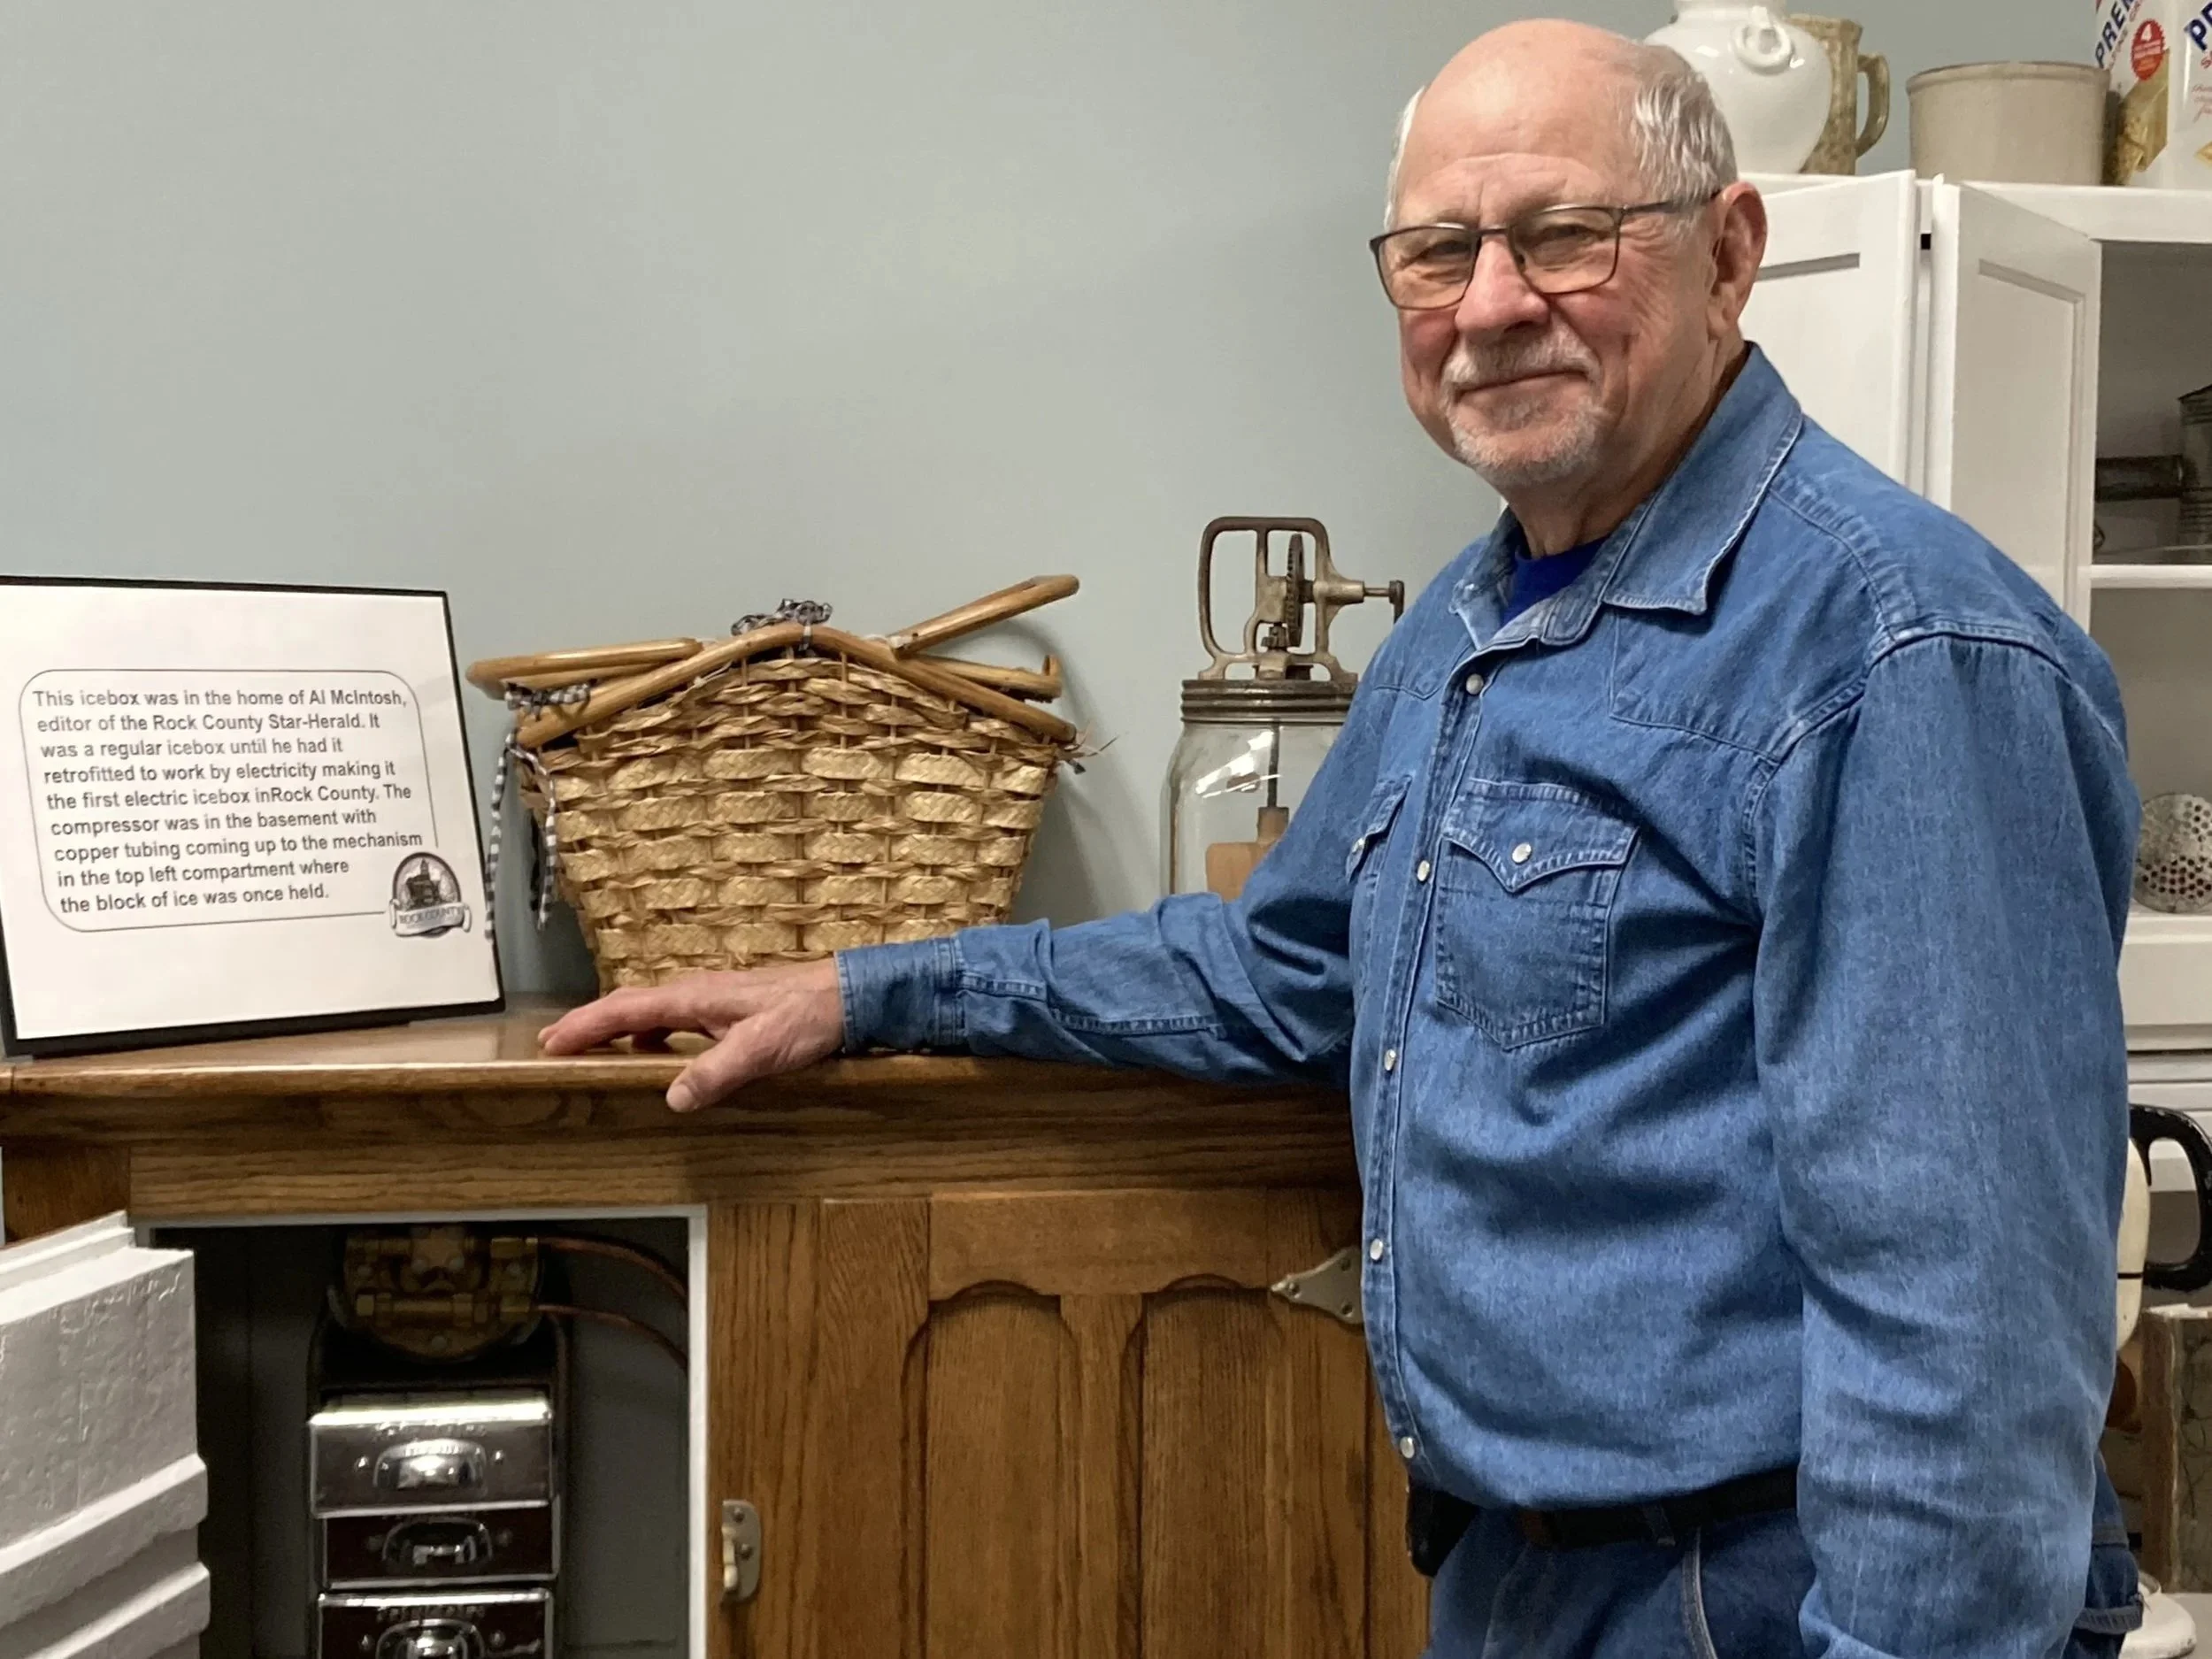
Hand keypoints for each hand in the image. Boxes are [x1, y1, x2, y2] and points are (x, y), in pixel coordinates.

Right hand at [537, 959, 846, 1112]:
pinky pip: (677, 1021)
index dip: (585, 1025)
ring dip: (619, 1029)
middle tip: (554, 1044)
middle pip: (630, 1006)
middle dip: (591, 1024)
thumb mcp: (760, 1049)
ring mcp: (714, 1002)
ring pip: (652, 1012)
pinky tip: (657, 1055)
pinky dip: (652, 1034)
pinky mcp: (731, 1012)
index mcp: (695, 998)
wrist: (849, 997)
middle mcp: (698, 995)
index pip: (626, 1009)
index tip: (550, 1041)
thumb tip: (672, 1097)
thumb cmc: (807, 1017)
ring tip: (594, 1050)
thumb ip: (716, 1072)